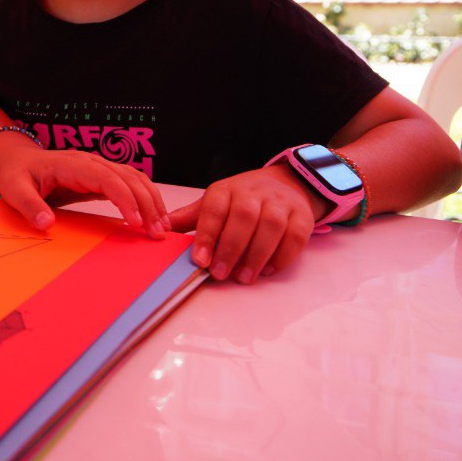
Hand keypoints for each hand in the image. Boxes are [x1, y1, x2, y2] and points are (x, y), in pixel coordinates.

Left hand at [0, 133, 169, 235]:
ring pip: (134, 178)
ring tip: (162, 227)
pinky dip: (145, 198)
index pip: (106, 178)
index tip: (135, 221)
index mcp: (71, 164)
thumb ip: (29, 206)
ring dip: (151, 201)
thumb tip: (46, 224)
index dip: (124, 198)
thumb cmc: (16, 174)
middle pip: (127, 178)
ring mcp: (98, 167)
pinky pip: (129, 184)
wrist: (16, 161)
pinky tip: (153, 216)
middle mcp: (90, 162)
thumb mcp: (14, 189)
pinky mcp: (101, 177)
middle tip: (157, 232)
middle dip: (146, 203)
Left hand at [168, 164, 325, 283]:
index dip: (206, 235)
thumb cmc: (243, 199)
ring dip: (256, 255)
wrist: (287, 183)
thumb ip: (191, 218)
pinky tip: (267, 270)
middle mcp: (255, 193)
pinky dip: (282, 256)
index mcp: (227, 190)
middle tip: (221, 273)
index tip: (200, 260)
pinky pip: (295, 236)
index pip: (215, 209)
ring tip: (244, 277)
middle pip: (244, 217)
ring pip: (271, 227)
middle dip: (231, 248)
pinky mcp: (302, 216)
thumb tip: (160, 229)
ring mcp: (281, 203)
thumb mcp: (215, 202)